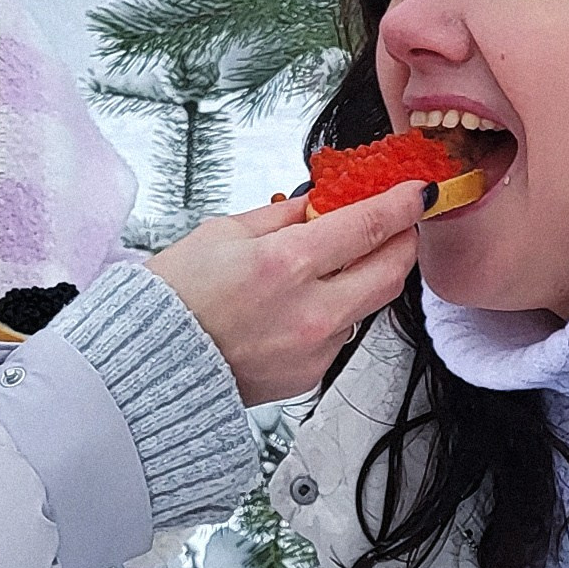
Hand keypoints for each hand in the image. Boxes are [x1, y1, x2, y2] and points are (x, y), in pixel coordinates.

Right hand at [152, 181, 429, 403]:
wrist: (149, 366)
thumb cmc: (174, 299)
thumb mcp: (223, 233)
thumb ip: (282, 216)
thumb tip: (320, 202)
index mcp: (286, 264)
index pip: (369, 226)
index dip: (403, 204)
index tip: (418, 193)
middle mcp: (310, 310)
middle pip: (390, 270)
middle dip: (402, 242)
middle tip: (396, 225)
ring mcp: (315, 348)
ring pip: (369, 304)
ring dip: (367, 277)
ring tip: (339, 262)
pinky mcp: (311, 374)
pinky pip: (341, 334)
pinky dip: (335, 311)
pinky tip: (303, 303)